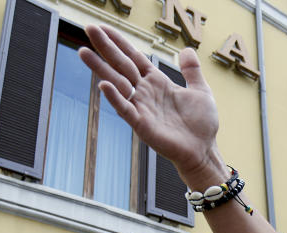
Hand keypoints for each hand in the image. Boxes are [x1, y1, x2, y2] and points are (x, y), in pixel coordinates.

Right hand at [80, 25, 222, 184]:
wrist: (203, 150)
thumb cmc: (201, 125)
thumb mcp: (200, 90)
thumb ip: (191, 71)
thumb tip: (186, 50)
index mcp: (157, 82)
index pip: (133, 57)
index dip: (120, 42)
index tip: (103, 28)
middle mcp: (145, 93)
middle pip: (121, 64)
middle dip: (105, 47)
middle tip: (88, 28)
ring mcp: (142, 108)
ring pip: (117, 83)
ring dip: (100, 68)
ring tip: (83, 51)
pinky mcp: (143, 125)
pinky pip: (126, 109)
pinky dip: (115, 98)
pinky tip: (103, 85)